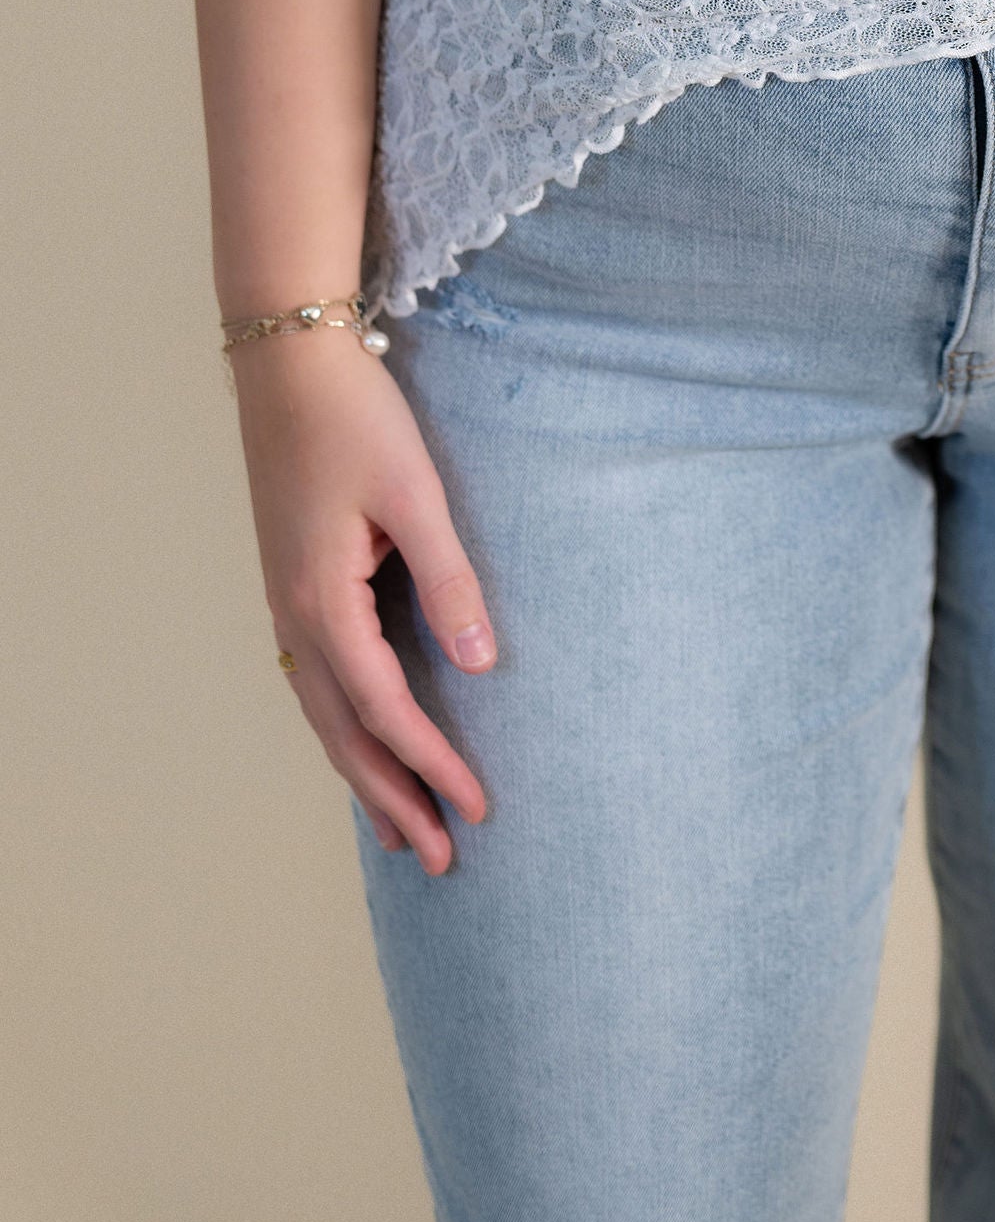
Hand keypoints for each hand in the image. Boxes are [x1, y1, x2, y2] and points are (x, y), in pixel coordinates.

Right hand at [232, 328, 495, 871]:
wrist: (289, 363)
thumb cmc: (356, 419)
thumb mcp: (414, 494)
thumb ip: (449, 578)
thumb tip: (481, 664)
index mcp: (324, 601)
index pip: (385, 709)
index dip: (431, 764)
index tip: (478, 808)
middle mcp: (294, 615)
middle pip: (344, 734)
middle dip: (393, 798)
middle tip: (442, 858)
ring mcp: (285, 602)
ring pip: (323, 714)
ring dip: (364, 773)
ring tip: (403, 829)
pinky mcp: (291, 583)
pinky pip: (315, 681)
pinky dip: (342, 727)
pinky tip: (362, 741)